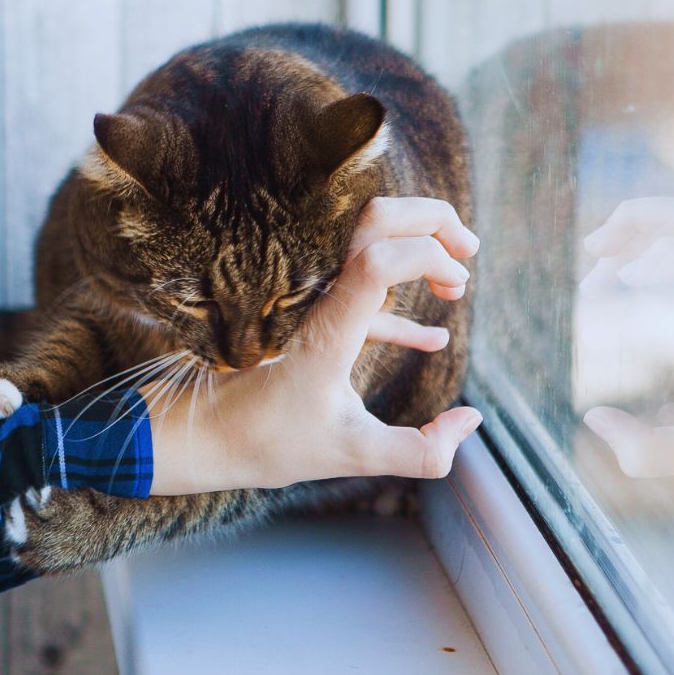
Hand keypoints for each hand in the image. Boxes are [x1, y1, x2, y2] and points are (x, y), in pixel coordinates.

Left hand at [146, 197, 481, 495]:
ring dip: (416, 249)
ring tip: (456, 287)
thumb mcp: (354, 455)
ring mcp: (310, 300)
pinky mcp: (307, 318)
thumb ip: (421, 451)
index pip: (381, 256)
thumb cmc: (268, 444)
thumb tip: (471, 422)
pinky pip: (356, 294)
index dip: (429, 256)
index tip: (456, 287)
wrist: (202, 435)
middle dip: (431, 221)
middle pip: (375, 219)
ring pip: (364, 241)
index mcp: (328, 326)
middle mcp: (317, 298)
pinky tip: (433, 336)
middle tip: (469, 252)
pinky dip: (398, 303)